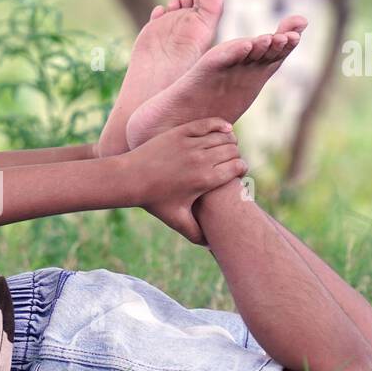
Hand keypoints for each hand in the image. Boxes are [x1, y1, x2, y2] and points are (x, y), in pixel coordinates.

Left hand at [125, 117, 246, 244]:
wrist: (129, 178)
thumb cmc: (154, 201)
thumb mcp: (176, 220)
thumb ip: (196, 234)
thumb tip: (212, 246)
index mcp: (205, 180)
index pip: (238, 167)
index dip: (242, 169)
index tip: (238, 172)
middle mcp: (201, 160)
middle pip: (233, 151)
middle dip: (236, 155)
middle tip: (231, 161)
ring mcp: (190, 144)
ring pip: (223, 137)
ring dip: (230, 141)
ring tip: (227, 147)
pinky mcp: (181, 132)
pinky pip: (209, 124)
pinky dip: (221, 125)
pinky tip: (225, 129)